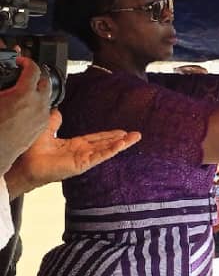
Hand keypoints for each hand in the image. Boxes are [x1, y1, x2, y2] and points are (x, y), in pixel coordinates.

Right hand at [0, 56, 50, 171]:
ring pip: (46, 96)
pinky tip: (26, 105)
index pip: (33, 69)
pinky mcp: (42, 125)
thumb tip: (6, 83)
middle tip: (24, 73)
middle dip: (35, 74)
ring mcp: (42, 115)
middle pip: (44, 81)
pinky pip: (44, 109)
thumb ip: (3, 86)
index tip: (20, 61)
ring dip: (37, 89)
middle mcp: (38, 103)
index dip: (26, 61)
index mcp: (24, 94)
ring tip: (24, 89)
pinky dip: (38, 103)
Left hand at [5, 111, 140, 196]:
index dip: (110, 135)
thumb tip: (57, 111)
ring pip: (107, 150)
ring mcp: (83, 159)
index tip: (122, 132)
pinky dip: (111, 150)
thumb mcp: (46, 130)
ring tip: (135, 138)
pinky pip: (100, 156)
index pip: (97, 139)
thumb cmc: (32, 151)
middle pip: (106, 144)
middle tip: (136, 135)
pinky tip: (121, 145)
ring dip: (122, 144)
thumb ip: (54, 121)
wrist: (26, 162)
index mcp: (75, 145)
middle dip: (122, 139)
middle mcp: (82, 153)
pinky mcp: (82, 164)